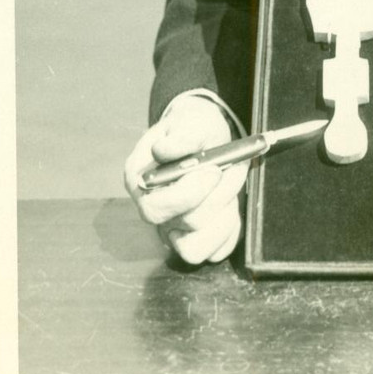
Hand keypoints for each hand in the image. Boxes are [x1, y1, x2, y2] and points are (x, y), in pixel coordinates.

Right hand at [124, 94, 246, 264]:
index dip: (188, 194)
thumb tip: (163, 151)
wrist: (204, 135)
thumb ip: (181, 136)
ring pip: (195, 249)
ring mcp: (171, 227)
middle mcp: (152, 209)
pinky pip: (213, 252)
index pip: (155, 208)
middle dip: (216, 198)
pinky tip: (232, 204)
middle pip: (183, 225)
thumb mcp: (190, 121)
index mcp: (140, 180)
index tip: (213, 170)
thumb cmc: (193, 128)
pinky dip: (229, 231)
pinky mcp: (194, 237)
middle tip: (230, 169)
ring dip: (224, 216)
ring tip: (231, 186)